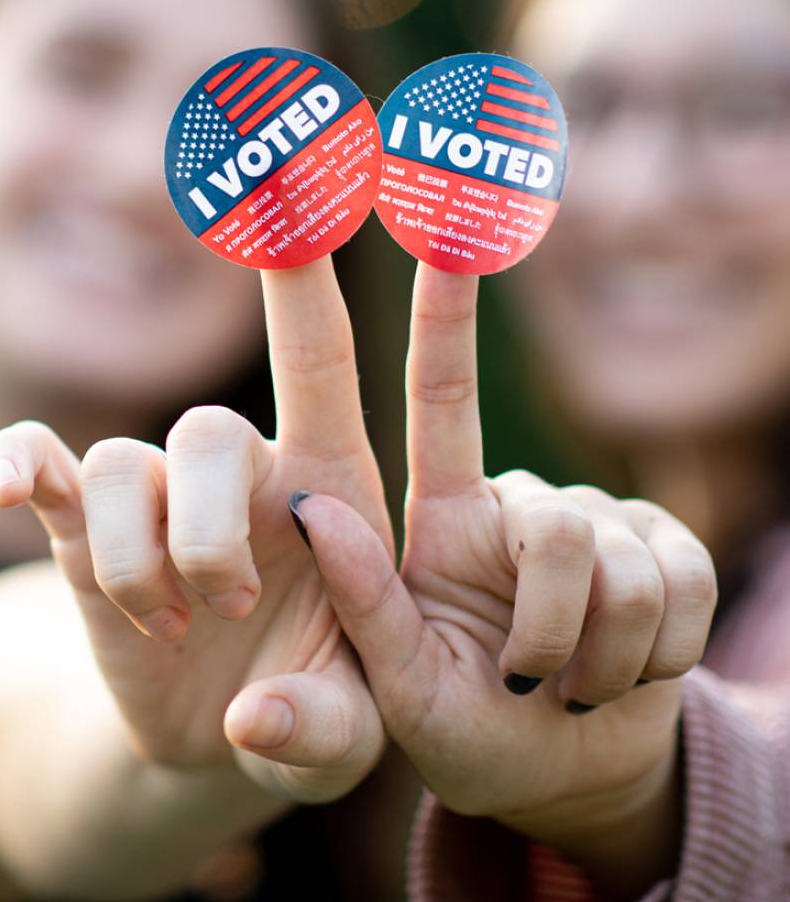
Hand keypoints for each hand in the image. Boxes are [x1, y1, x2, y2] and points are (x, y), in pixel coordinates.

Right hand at [0, 257, 390, 802]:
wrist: (220, 736)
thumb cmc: (314, 711)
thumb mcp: (345, 739)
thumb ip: (323, 733)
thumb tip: (251, 718)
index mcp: (327, 485)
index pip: (318, 358)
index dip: (303, 275)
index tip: (289, 178)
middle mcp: (238, 469)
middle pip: (207, 430)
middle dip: (205, 532)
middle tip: (230, 609)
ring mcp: (154, 495)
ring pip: (121, 467)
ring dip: (133, 560)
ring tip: (165, 628)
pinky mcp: (81, 531)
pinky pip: (40, 465)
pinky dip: (18, 463)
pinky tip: (7, 484)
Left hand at [296, 261, 717, 886]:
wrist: (564, 772)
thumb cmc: (464, 730)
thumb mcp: (399, 690)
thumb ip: (361, 609)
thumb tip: (311, 506)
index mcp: (442, 516)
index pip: (441, 397)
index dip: (444, 313)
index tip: (444, 226)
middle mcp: (515, 501)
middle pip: (556, 527)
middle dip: (554, 627)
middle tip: (531, 682)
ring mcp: (597, 520)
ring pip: (626, 566)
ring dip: (605, 657)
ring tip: (571, 685)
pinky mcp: (666, 547)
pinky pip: (687, 585)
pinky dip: (659, 657)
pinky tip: (627, 676)